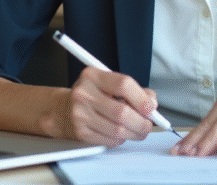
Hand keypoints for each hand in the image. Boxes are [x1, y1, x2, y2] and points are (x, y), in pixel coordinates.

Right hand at [43, 66, 157, 147]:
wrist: (65, 109)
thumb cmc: (94, 94)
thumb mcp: (109, 83)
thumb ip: (134, 90)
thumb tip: (151, 104)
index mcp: (92, 76)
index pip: (123, 84)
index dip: (141, 98)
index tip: (151, 107)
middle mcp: (84, 94)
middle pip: (122, 112)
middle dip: (142, 122)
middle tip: (148, 124)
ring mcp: (80, 115)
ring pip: (118, 130)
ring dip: (134, 133)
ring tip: (138, 130)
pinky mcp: (81, 132)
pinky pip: (110, 140)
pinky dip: (121, 139)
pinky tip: (121, 133)